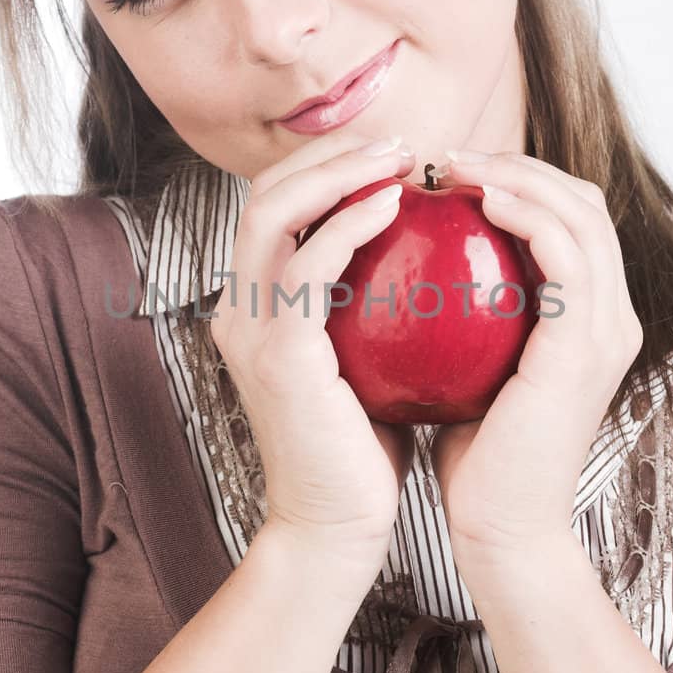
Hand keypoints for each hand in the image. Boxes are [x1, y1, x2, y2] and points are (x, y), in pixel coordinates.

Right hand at [207, 127, 418, 581]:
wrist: (335, 529)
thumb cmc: (364, 453)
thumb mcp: (367, 365)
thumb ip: (375, 312)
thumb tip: (432, 260)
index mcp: (257, 310)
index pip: (276, 210)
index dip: (326, 168)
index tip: (394, 158)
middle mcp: (240, 311)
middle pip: (263, 194)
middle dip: (328, 152)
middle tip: (402, 143)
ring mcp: (250, 330)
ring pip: (275, 214)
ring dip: (339, 173)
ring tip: (401, 160)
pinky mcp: (278, 355)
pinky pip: (308, 267)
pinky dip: (346, 224)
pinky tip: (395, 206)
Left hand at [429, 150, 643, 553]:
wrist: (499, 529)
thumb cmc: (474, 459)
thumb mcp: (472, 370)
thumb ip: (470, 320)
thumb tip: (415, 271)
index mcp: (592, 322)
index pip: (570, 221)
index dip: (518, 182)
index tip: (446, 177)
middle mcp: (614, 317)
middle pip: (584, 202)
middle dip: (517, 163)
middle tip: (444, 158)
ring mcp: (607, 330)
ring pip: (580, 212)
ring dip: (516, 174)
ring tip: (451, 166)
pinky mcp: (586, 345)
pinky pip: (564, 252)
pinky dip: (524, 212)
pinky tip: (474, 201)